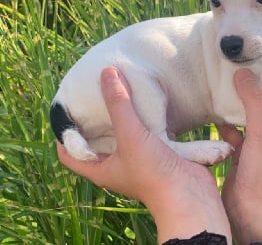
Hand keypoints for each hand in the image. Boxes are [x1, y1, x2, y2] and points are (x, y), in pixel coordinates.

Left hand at [57, 67, 230, 243]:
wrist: (190, 194)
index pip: (69, 154)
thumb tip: (108, 73)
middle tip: (94, 94)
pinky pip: (146, 131)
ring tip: (120, 92)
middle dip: (95, 118)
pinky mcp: (158, 152)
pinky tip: (147, 101)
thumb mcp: (130, 136)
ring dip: (122, 115)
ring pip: (124, 133)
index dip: (64, 135)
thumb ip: (119, 105)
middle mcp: (117, 164)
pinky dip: (144, 117)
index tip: (68, 110)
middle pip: (98, 139)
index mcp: (101, 168)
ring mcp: (138, 158)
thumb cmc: (153, 173)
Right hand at [217, 69, 261, 244]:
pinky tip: (215, 119)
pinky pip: (237, 133)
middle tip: (243, 78)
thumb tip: (243, 71)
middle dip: (260, 93)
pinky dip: (228, 125)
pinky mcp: (245, 155)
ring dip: (242, 107)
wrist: (251, 212)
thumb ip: (255, 101)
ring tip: (227, 92)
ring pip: (253, 118)